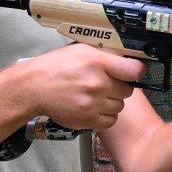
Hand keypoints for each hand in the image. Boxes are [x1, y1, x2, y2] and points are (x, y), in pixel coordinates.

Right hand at [24, 44, 144, 131]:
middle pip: (128, 90)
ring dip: (112, 102)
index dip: (136, 72)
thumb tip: (127, 57)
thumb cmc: (57, 66)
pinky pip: (110, 121)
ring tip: (97, 96)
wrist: (34, 87)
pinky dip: (105, 116)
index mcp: (97, 62)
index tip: (132, 73)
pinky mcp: (87, 120)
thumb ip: (106, 54)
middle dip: (120, 87)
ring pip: (119, 106)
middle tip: (106, 84)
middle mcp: (97, 83)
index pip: (134, 70)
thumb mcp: (82, 49)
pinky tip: (95, 108)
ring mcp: (92, 104)